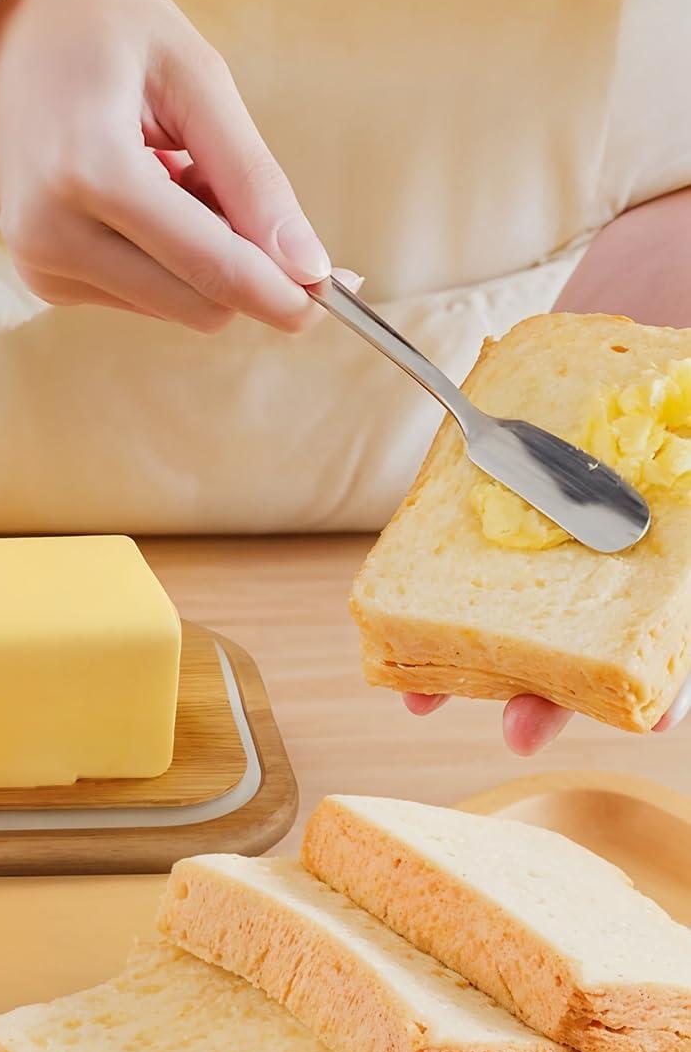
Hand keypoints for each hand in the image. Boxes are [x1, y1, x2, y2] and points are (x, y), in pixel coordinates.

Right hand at [0, 0, 328, 332]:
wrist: (5, 36)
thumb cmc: (104, 35)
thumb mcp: (194, 76)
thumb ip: (252, 174)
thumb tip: (308, 265)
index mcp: (90, 172)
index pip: (208, 265)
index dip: (281, 289)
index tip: (336, 293)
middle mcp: (52, 235)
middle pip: (197, 304)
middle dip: (243, 264)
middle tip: (236, 185)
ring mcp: (42, 266)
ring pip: (175, 307)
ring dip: (202, 257)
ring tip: (171, 173)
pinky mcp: (44, 282)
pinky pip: (144, 297)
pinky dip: (167, 259)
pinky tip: (144, 197)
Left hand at [416, 184, 690, 754]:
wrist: (634, 322)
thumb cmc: (677, 388)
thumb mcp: (688, 427)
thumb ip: (682, 469)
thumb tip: (660, 494)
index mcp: (665, 571)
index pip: (670, 646)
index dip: (664, 690)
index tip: (651, 720)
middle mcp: (611, 570)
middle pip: (584, 654)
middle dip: (549, 699)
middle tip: (518, 730)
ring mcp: (547, 549)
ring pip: (512, 628)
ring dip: (472, 669)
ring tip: (421, 700)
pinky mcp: (488, 521)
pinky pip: (452, 570)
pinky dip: (424, 600)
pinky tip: (390, 625)